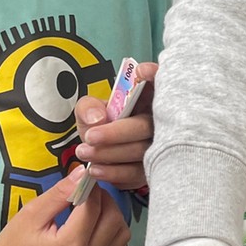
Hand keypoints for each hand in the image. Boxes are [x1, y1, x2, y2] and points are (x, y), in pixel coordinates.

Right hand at [0, 174, 130, 245]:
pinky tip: (94, 222)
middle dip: (104, 199)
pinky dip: (112, 230)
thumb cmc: (15, 241)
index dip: (91, 187)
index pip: (92, 208)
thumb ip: (60, 192)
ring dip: (112, 214)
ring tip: (91, 206)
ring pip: (121, 232)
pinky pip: (118, 245)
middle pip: (114, 219)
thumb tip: (83, 172)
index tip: (85, 176)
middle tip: (87, 191)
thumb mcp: (33, 212)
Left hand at [73, 60, 156, 190]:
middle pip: (147, 126)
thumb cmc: (102, 125)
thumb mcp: (89, 111)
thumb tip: (98, 119)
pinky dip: (115, 172)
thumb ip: (89, 108)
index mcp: (147, 98)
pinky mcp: (154, 170)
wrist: (101, 153)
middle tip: (90, 137)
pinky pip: (138, 174)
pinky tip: (96, 169)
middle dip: (117, 133)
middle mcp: (159, 121)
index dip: (155, 76)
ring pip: (142, 152)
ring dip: (110, 154)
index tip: (140, 71)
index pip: (160, 83)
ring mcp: (160, 147)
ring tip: (84, 152)